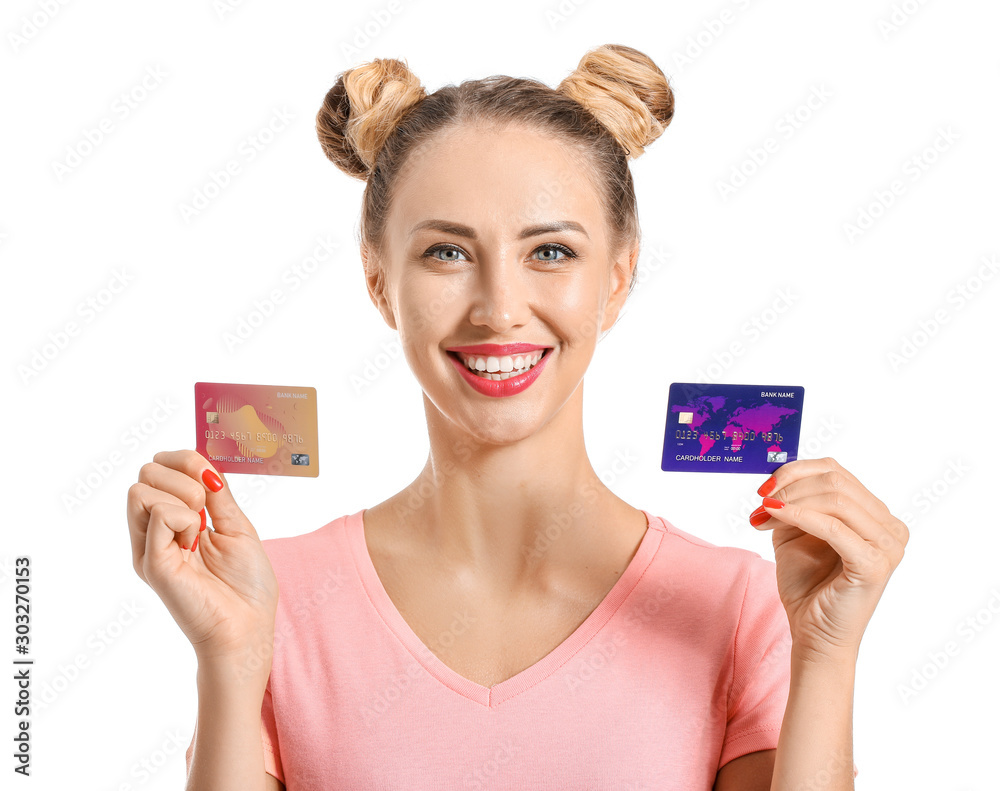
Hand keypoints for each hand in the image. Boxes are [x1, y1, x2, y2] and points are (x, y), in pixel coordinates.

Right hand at [126, 449, 278, 670]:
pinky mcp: (151, 562)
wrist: (248, 627)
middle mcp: (154, 534)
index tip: (211, 476)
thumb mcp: (236, 526)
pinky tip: (195, 541)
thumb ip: (218, 494)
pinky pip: (158, 512)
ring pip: (141, 488)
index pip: (160, 471)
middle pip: (145, 474)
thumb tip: (204, 462)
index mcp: (173, 525)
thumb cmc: (246, 586)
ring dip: (183, 494)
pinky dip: (184, 516)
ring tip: (201, 526)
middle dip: (183, 475)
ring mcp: (149, 548)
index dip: (184, 460)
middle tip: (207, 509)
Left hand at [749, 457, 908, 661]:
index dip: (796, 471)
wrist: (814, 634)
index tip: (765, 484)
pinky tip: (775, 515)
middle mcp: (890, 527)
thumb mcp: (795, 532)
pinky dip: (799, 516)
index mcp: (876, 515)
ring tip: (763, 514)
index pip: (836, 472)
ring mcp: (887, 546)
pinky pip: (833, 527)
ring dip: (790, 501)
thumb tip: (775, 477)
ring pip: (835, 499)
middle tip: (761, 500)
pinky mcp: (874, 564)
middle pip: (836, 482)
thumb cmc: (808, 586)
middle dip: (790, 486)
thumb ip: (793, 502)